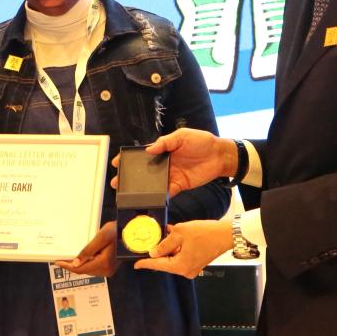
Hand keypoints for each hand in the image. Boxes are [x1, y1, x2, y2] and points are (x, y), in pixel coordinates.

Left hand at [56, 222, 119, 276]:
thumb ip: (88, 250)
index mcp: (103, 264)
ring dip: (80, 264)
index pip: (81, 269)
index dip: (68, 266)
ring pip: (89, 269)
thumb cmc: (116, 231)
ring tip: (70, 257)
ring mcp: (109, 270)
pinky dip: (87, 263)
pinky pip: (94, 267)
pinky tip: (82, 257)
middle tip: (62, 258)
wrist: (130, 233)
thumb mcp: (101, 237)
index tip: (58, 262)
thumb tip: (75, 263)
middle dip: (73, 265)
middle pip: (84, 270)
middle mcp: (107, 270)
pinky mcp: (110, 267)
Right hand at [112, 129, 235, 195]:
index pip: (143, 154)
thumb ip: (165, 142)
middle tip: (117, 182)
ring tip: (127, 194)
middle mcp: (164, 164)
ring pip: (152, 183)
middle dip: (130, 177)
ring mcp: (171, 175)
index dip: (129, 158)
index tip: (117, 162)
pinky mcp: (179, 185)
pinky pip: (166, 192)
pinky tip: (148, 199)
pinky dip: (158, 196)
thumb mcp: (182, 136)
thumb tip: (148, 150)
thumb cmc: (202, 141)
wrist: (220, 155)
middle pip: (144, 171)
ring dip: (141, 188)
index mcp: (163, 150)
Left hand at [133, 220, 231, 278]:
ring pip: (173, 257)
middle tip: (152, 239)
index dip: (145, 263)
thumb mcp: (179, 233)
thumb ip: (164, 243)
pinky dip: (177, 247)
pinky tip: (175, 235)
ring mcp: (192, 268)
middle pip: (165, 261)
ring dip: (169, 246)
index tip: (136, 264)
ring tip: (167, 233)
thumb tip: (154, 251)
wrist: (225, 234)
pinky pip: (181, 256)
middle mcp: (186, 270)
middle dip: (159, 250)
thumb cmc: (206, 233)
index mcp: (180, 266)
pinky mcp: (196, 262)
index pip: (158, 265)